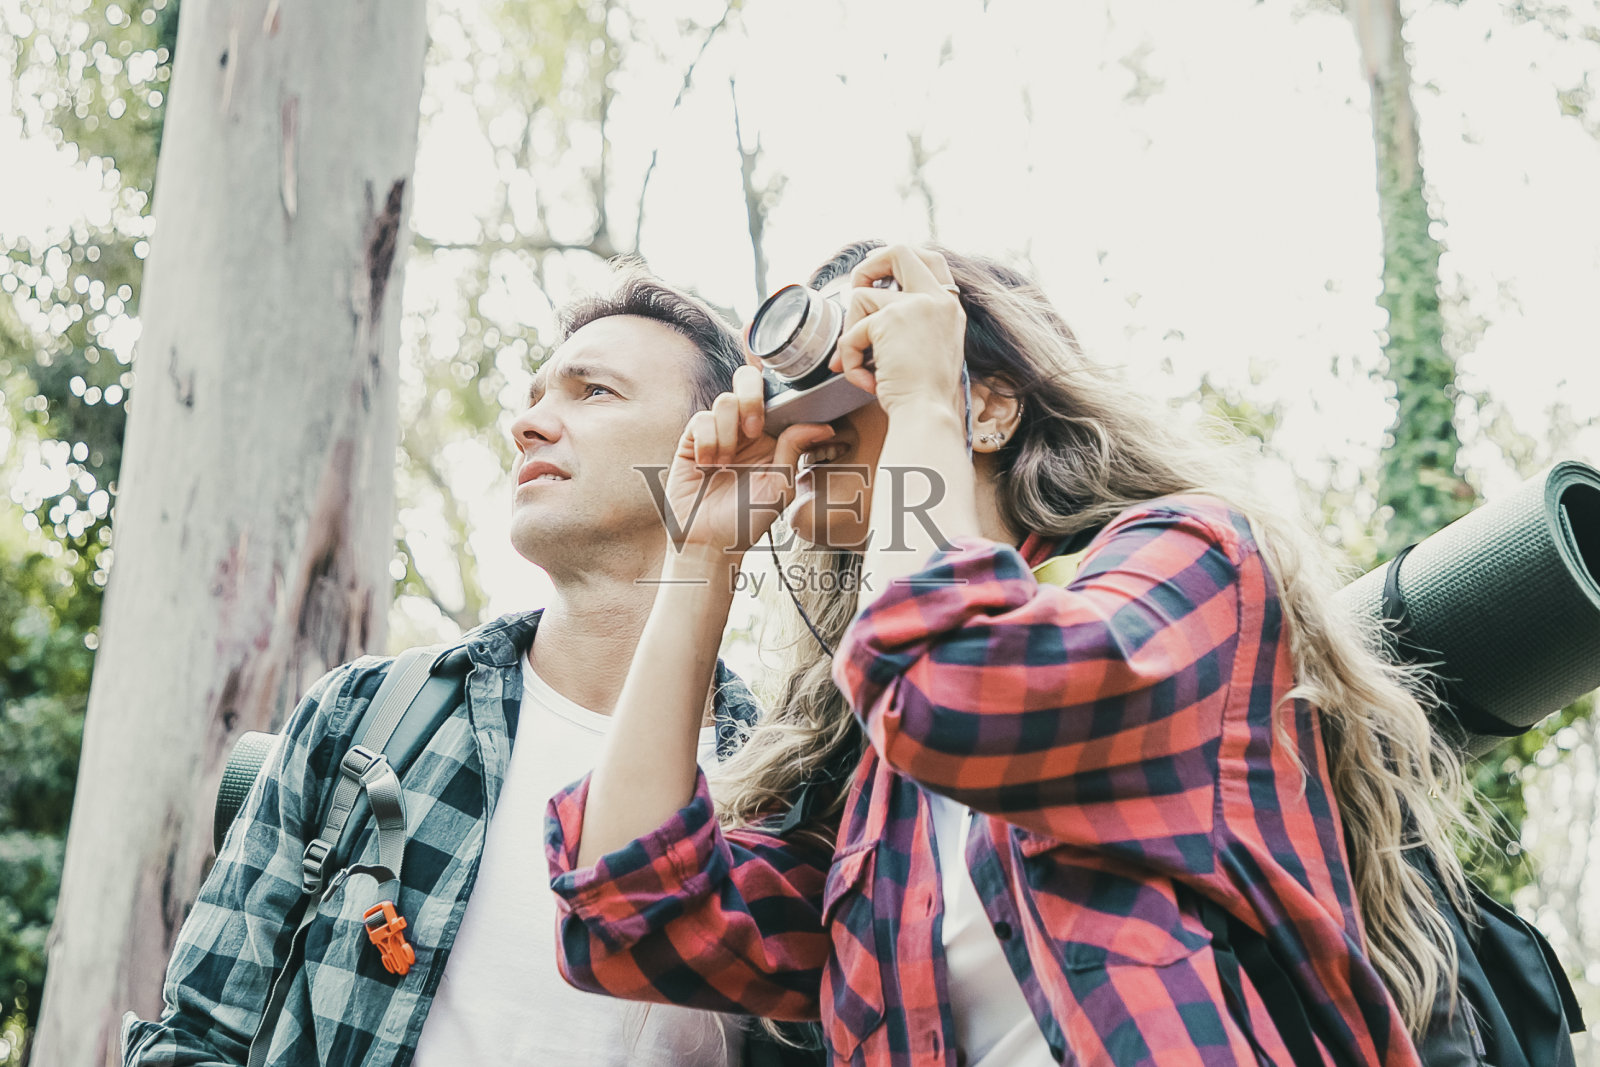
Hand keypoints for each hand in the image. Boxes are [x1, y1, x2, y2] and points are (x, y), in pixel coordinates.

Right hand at [664, 364, 833, 558]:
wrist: (710, 541)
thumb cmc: (747, 520)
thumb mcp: (780, 486)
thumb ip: (795, 449)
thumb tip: (823, 424)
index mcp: (772, 436)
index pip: (776, 395)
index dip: (780, 390)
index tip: (785, 410)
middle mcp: (745, 429)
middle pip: (747, 380)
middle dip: (752, 398)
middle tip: (754, 430)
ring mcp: (719, 432)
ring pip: (725, 400)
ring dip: (728, 432)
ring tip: (726, 463)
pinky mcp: (693, 440)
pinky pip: (701, 420)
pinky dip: (708, 442)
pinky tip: (708, 465)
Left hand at [827, 244, 965, 416]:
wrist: (928, 414)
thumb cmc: (928, 397)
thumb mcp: (930, 351)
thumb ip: (912, 326)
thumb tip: (870, 316)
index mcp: (949, 308)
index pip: (931, 261)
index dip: (901, 262)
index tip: (882, 278)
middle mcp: (937, 300)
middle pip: (899, 251)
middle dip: (869, 266)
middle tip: (857, 291)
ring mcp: (914, 305)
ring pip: (861, 296)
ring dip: (852, 332)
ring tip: (863, 364)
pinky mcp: (889, 318)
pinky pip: (851, 331)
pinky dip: (849, 357)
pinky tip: (866, 379)